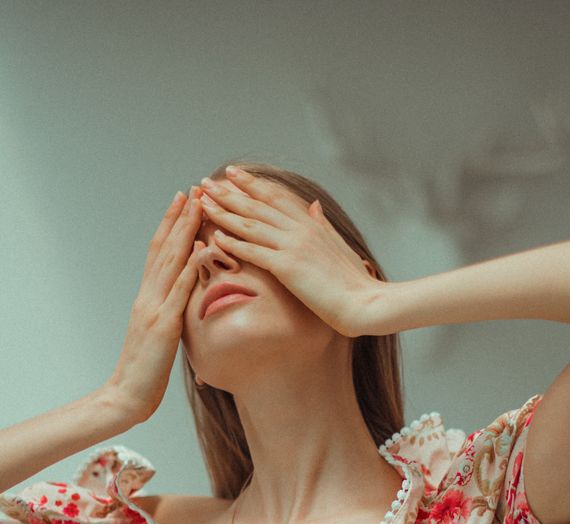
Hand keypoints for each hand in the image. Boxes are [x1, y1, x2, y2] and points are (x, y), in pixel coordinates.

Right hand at [105, 187, 204, 422]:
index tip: (186, 199)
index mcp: (148, 297)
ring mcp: (153, 309)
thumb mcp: (160, 335)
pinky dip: (190, 268)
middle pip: (164, 248)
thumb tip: (183, 299)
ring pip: (170, 261)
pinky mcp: (162, 326)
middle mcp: (148, 296)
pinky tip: (201, 249)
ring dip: (185, 231)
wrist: (126, 397)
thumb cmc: (145, 371)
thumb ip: (169, 313)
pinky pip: (178, 292)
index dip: (172, 224)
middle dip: (180, 216)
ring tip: (199, 205)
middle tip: (195, 188)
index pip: (160, 252)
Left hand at [196, 166, 388, 336]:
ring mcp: (294, 246)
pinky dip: (233, 243)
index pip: (276, 197)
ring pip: (250, 224)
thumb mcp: (339, 245)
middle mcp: (301, 229)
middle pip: (258, 205)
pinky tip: (215, 237)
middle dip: (229, 193)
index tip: (233, 174)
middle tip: (205, 183)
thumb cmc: (354, 282)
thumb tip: (314, 204)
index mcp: (312, 224)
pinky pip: (254, 251)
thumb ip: (322, 224)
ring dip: (224, 212)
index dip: (252, 184)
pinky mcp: (288, 267)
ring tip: (203, 203)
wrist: (366, 303)